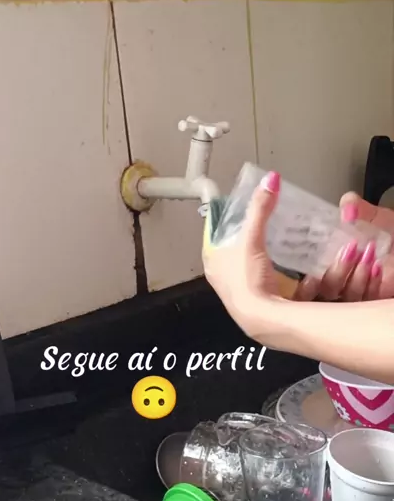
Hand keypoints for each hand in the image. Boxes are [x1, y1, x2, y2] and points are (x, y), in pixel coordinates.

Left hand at [203, 171, 281, 339]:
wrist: (264, 320)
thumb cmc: (248, 282)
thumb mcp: (252, 240)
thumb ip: (260, 209)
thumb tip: (270, 180)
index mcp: (212, 260)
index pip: (213, 232)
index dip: (225, 218)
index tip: (238, 206)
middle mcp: (220, 276)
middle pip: (232, 248)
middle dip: (247, 235)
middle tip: (263, 219)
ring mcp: (238, 290)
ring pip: (248, 263)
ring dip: (261, 252)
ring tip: (277, 238)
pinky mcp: (257, 301)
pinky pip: (265, 277)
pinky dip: (275, 269)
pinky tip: (288, 264)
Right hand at [296, 193, 393, 301]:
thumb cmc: (389, 233)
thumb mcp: (372, 215)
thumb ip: (355, 207)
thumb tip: (347, 207)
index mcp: (330, 261)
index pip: (309, 281)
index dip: (306, 283)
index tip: (312, 271)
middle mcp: (341, 280)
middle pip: (325, 290)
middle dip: (336, 272)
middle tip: (350, 249)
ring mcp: (357, 293)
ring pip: (346, 297)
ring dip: (356, 276)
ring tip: (370, 252)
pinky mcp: (374, 301)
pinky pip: (367, 300)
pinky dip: (371, 283)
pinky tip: (377, 267)